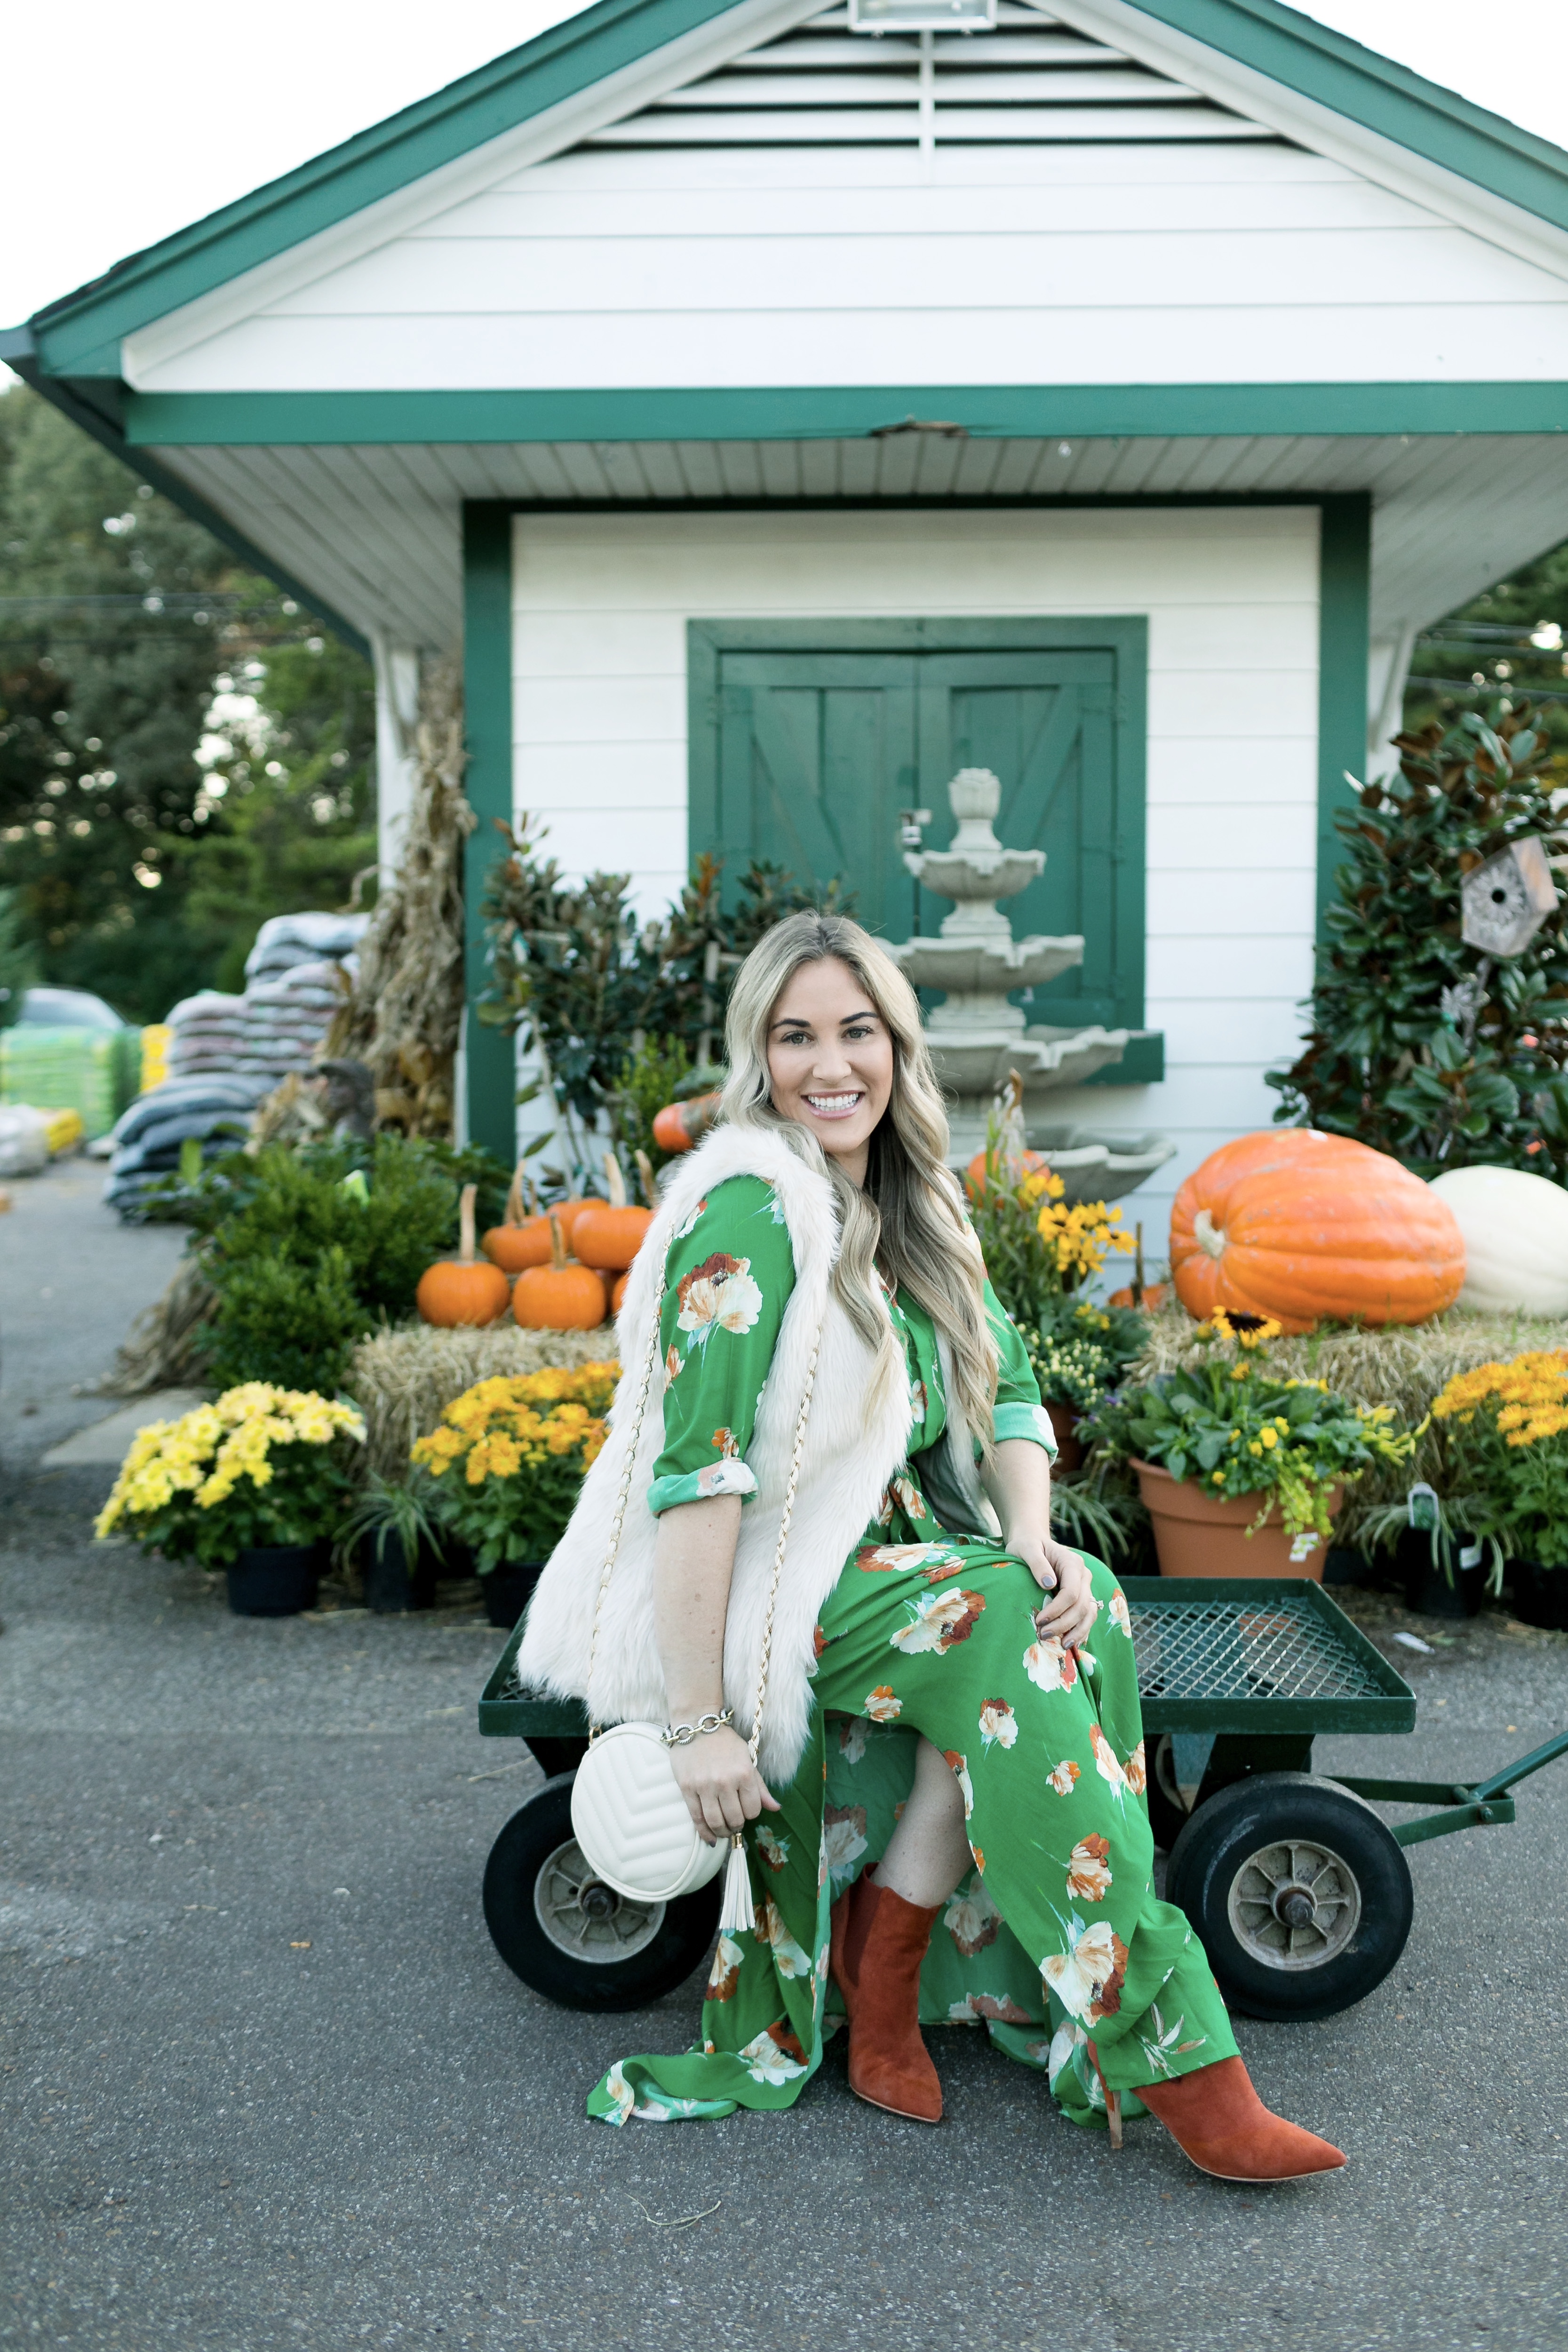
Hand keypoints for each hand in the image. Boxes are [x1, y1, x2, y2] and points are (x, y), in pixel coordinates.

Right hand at [669, 1725, 780, 1843]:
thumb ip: (760, 1787)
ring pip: (716, 1822)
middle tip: (734, 1824)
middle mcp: (725, 1781)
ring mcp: (705, 1786)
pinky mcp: (687, 1788)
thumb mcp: (747, 1759)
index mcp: (744, 1773)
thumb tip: (776, 1808)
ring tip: (723, 1831)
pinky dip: (704, 1833)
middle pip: (735, 1819)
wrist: (697, 1724)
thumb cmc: (725, 1743)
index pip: (753, 1810)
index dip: (751, 1814)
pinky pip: (697, 1818)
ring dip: (722, 1832)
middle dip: (737, 1826)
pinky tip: (710, 1838)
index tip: (746, 1811)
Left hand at [1010, 1529, 1100, 1649]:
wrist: (1033, 1543)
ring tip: (1063, 1646)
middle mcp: (1083, 1575)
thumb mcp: (1026, 1549)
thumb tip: (1049, 1584)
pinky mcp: (1082, 1596)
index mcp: (1072, 1563)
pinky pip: (1087, 1616)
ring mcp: (1085, 1586)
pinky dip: (1082, 1630)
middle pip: (1081, 1605)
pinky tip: (1072, 1643)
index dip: (1057, 1610)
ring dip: (1077, 1632)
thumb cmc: (1027, 1546)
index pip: (1071, 1592)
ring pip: (1089, 1613)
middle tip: (1044, 1636)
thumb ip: (1037, 1563)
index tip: (1039, 1621)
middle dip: (1064, 1624)